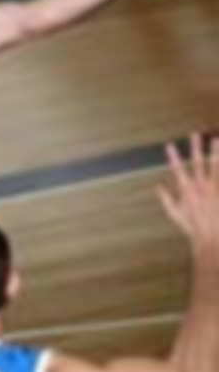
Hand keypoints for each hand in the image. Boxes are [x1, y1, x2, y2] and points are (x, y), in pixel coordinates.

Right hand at [159, 134, 218, 249]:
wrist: (210, 237)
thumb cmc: (192, 227)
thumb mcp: (174, 214)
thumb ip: (166, 199)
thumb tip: (158, 188)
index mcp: (186, 191)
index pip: (177, 169)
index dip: (172, 157)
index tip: (169, 144)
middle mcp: (200, 187)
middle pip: (197, 163)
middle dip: (195, 148)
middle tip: (195, 134)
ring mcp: (213, 190)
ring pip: (214, 167)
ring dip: (215, 153)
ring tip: (216, 139)